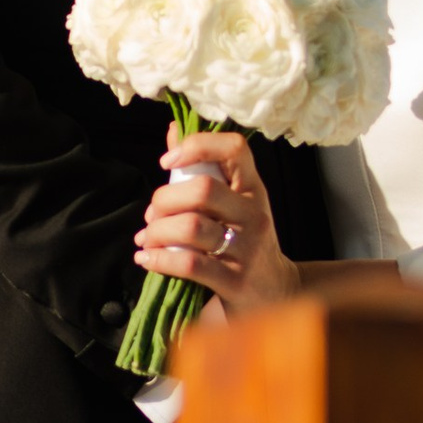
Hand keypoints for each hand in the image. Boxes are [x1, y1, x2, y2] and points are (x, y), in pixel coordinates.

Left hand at [135, 131, 298, 311]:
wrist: (275, 292)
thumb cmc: (244, 242)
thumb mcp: (233, 204)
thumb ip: (203, 170)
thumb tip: (173, 129)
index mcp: (252, 188)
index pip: (234, 149)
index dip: (197, 146)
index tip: (168, 161)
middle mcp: (254, 214)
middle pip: (202, 190)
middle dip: (163, 200)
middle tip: (151, 215)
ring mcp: (247, 249)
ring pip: (191, 228)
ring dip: (156, 232)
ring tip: (147, 239)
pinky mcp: (235, 281)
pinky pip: (189, 264)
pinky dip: (159, 260)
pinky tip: (148, 259)